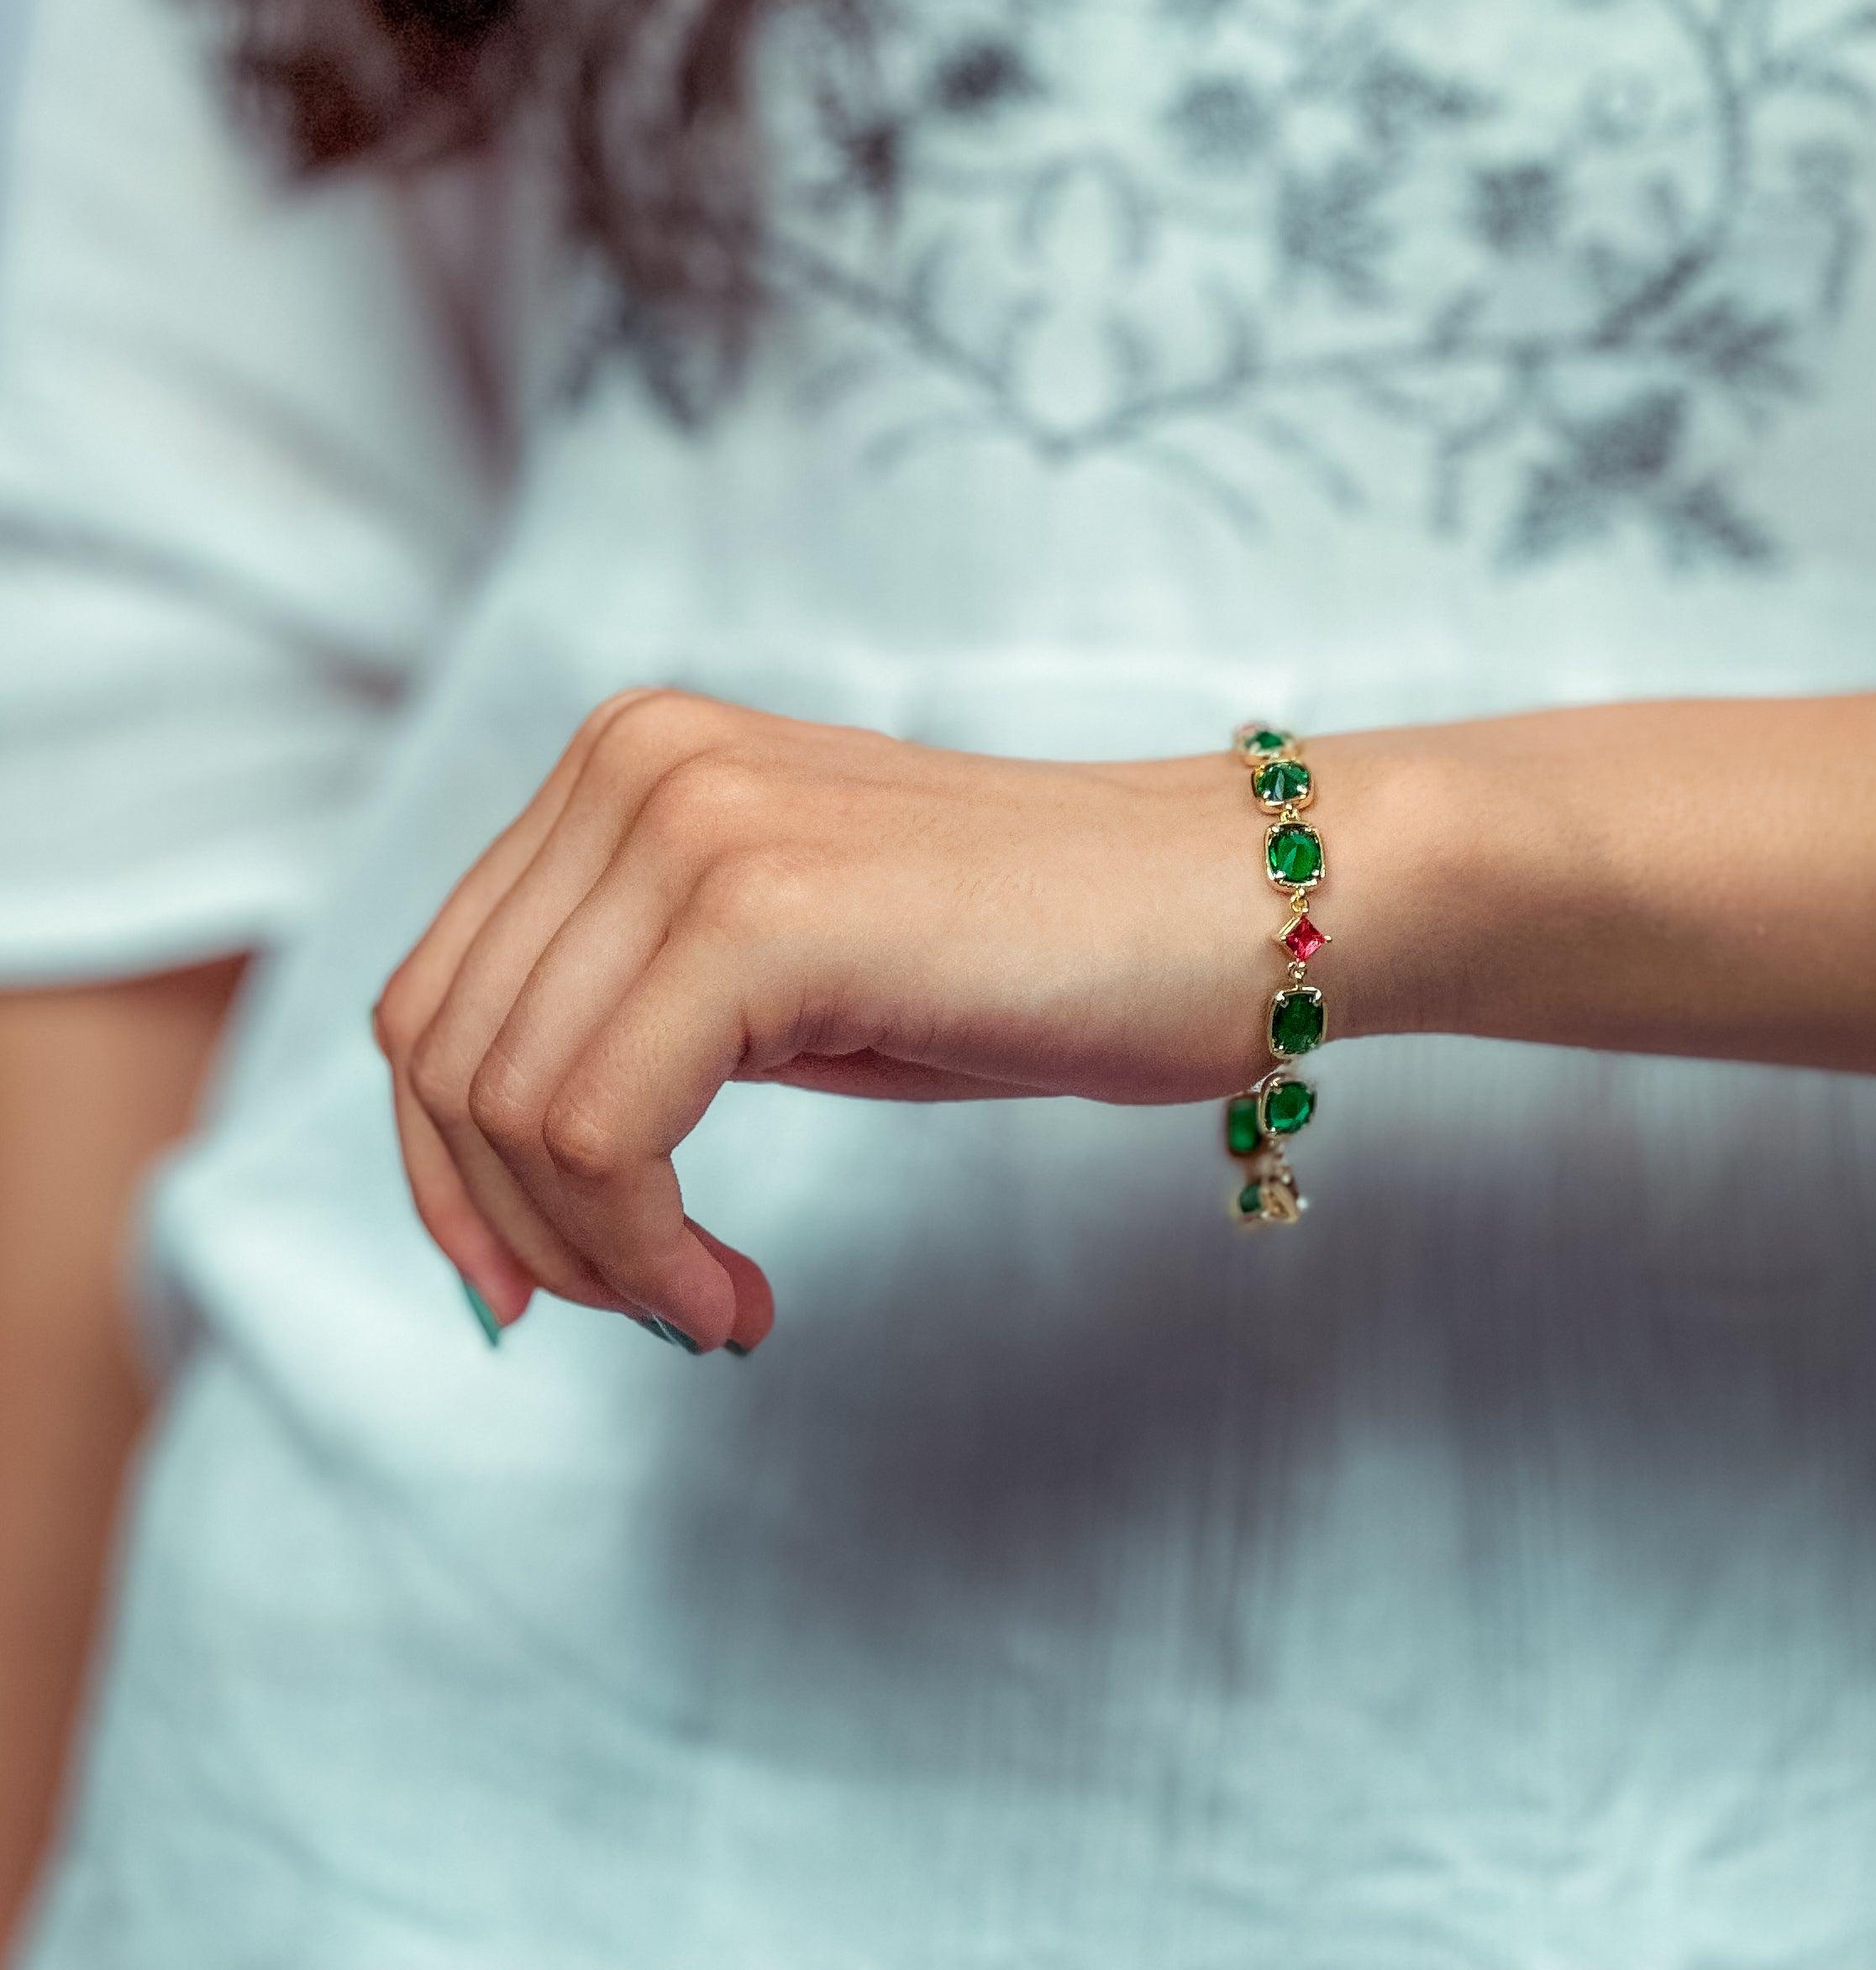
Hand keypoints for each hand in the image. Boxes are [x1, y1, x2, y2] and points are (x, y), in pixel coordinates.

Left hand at [373, 691, 1287, 1349]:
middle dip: (514, 1230)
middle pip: (443, 1053)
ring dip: (594, 1261)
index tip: (535, 1291)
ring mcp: (692, 816)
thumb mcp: (783, 976)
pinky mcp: (760, 904)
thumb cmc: (1035, 960)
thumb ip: (635, 1023)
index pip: (434, 994)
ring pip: (512, 1104)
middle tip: (645, 1318)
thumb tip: (492, 1197)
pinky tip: (734, 1297)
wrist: (1238, 904)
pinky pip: (604, 1132)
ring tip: (714, 1309)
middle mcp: (635, 760)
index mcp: (626, 760)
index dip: (450, 1176)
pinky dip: (643, 1255)